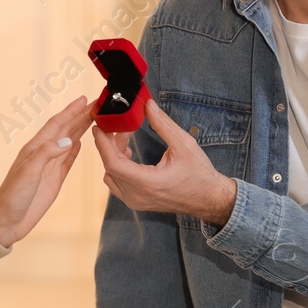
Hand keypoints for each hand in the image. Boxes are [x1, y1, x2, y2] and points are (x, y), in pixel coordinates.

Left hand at [0, 96, 93, 246]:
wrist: (7, 221)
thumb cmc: (12, 197)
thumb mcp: (28, 173)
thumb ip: (46, 154)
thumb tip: (69, 140)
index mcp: (35, 148)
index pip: (56, 124)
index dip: (70, 111)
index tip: (84, 99)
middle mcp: (43, 153)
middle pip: (66, 129)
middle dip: (80, 116)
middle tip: (98, 105)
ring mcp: (50, 166)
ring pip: (69, 142)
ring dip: (81, 129)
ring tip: (95, 118)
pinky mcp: (55, 179)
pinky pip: (68, 159)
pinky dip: (76, 149)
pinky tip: (82, 141)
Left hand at [93, 100, 237, 224]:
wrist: (209, 198)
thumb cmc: (199, 173)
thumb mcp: (184, 144)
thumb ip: (163, 124)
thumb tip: (148, 105)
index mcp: (148, 183)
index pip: (113, 164)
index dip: (102, 144)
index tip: (98, 127)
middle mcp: (138, 196)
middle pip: (110, 168)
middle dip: (109, 144)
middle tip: (114, 126)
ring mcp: (136, 202)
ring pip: (111, 176)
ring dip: (113, 156)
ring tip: (124, 137)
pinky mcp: (137, 203)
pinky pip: (117, 184)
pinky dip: (117, 168)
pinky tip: (128, 153)